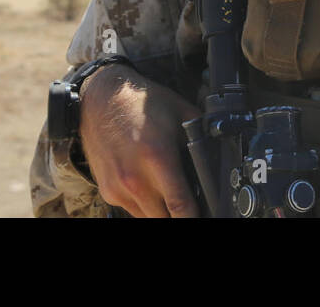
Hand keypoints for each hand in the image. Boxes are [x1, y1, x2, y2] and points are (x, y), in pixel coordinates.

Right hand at [78, 63, 202, 217]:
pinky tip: (150, 185)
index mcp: (158, 158)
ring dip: (162, 211)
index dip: (195, 215)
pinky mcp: (107, 191)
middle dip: (180, 214)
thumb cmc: (141, 104)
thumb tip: (218, 159)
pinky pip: (133, 210)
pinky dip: (145, 204)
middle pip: (165, 219)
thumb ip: (202, 139)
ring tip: (169, 192)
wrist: (101, 100)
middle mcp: (135, 179)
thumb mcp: (182, 113)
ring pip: (148, 218)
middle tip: (189, 202)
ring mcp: (118, 188)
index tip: (204, 213)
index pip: (180, 207)